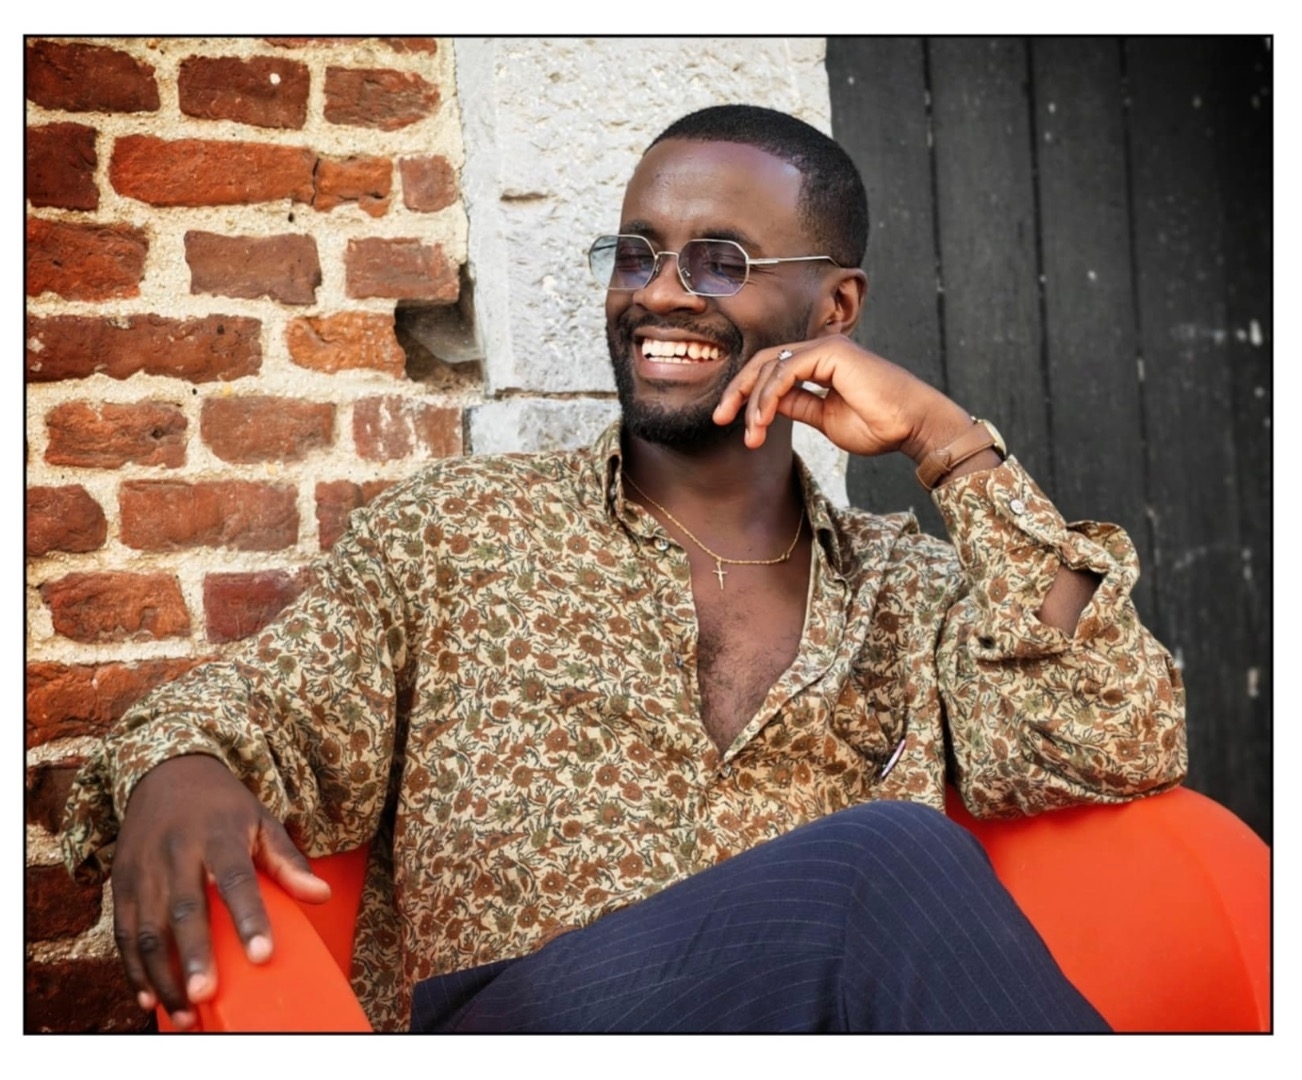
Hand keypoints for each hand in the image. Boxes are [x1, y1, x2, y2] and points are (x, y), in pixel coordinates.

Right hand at [110, 754, 330, 1027]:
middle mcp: (176, 852)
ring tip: (184, 1012)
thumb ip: (287, 861)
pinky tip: (149, 998)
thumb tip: (320, 895)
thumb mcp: (261, 820)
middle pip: (183, 909)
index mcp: (218, 835)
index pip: (236, 879)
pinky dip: (133, 968)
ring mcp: (143, 869)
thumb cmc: (224, 806)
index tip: (263, 954)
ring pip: (147, 929)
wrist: (166, 772)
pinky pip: (122, 932)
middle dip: (194, 955)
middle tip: (207, 995)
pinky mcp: (120, 883)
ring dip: (161, 975)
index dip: (249, 917)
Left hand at [713, 335, 972, 461]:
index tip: (732, 423)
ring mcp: (826, 348)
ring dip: (754, 401)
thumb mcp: (825, 420)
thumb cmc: (879, 426)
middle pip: (763, 363)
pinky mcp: (832, 352)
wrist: (913, 427)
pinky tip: (764, 418)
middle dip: (738, 391)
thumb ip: (799, 406)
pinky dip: (770, 395)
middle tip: (721, 418)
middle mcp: (821, 351)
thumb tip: (770, 405)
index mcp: (820, 365)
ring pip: (771, 367)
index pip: (772, 373)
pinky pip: (787, 371)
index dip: (747, 395)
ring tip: (751, 433)